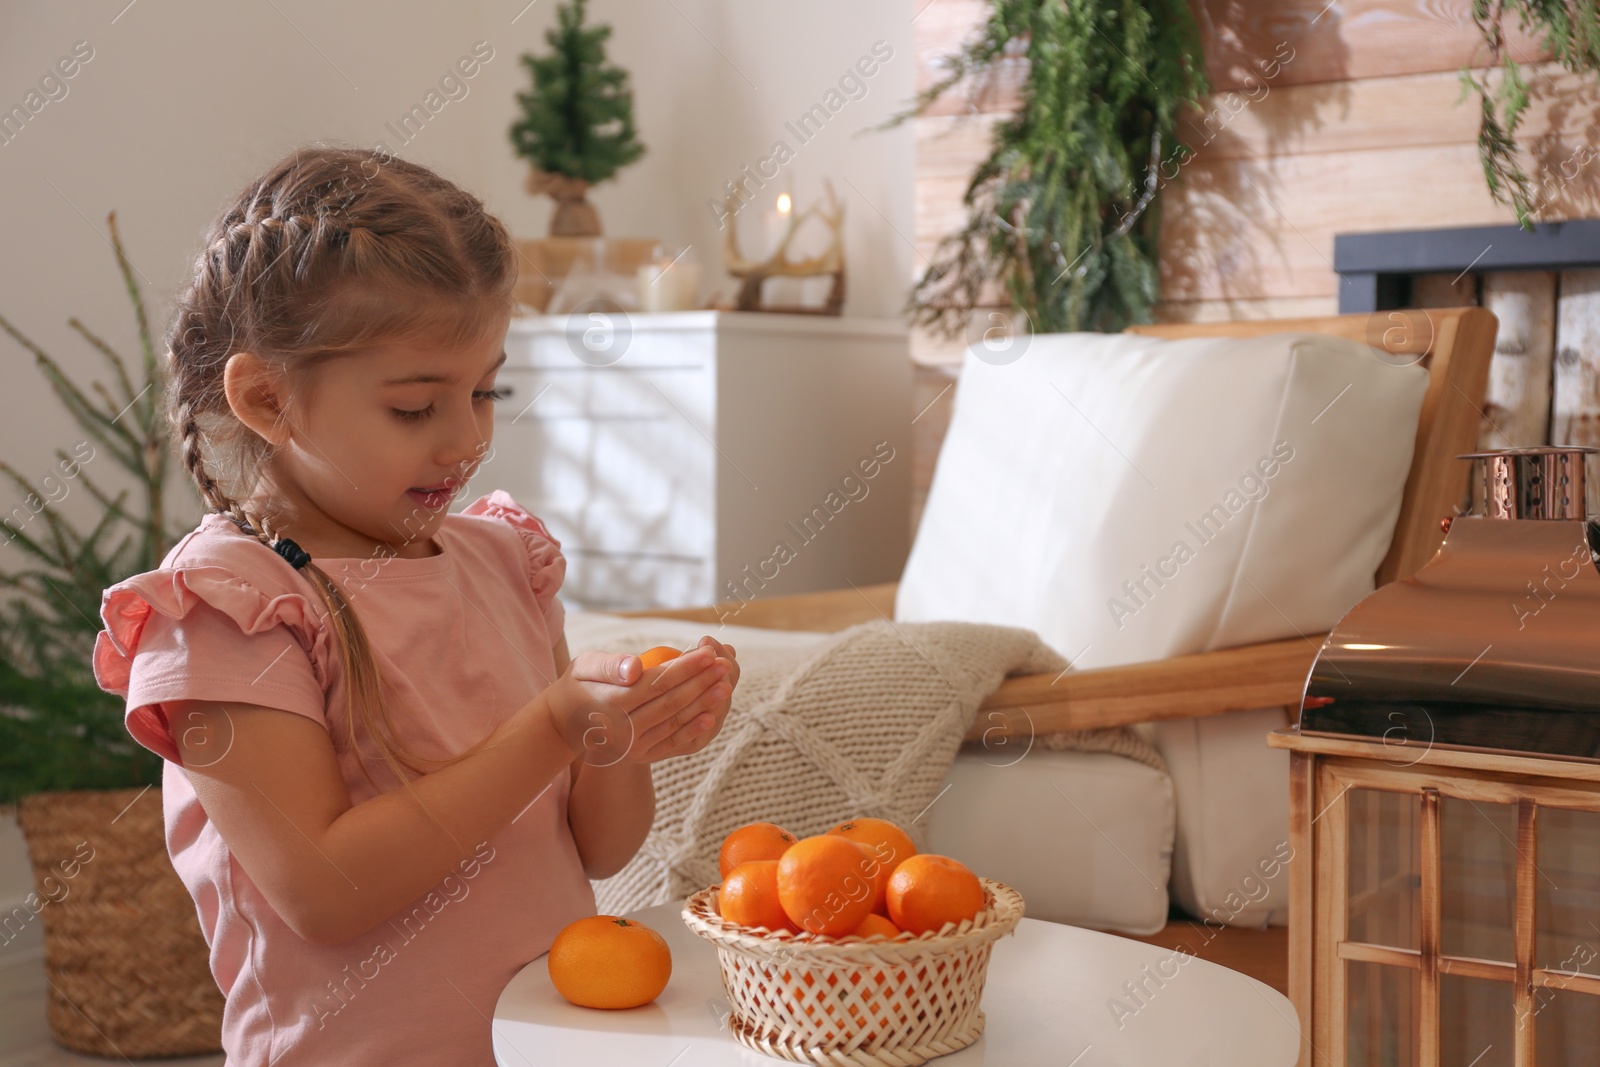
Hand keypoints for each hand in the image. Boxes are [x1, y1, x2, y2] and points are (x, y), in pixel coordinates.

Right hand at [546, 637, 737, 764]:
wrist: (565, 725)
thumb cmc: (579, 685)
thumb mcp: (584, 667)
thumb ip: (609, 665)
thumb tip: (636, 668)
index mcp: (610, 703)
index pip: (656, 683)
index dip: (685, 668)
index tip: (709, 653)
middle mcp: (622, 729)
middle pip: (670, 702)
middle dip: (701, 683)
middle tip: (726, 665)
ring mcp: (631, 746)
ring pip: (674, 722)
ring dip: (703, 704)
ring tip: (726, 686)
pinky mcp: (639, 755)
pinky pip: (670, 742)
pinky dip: (692, 730)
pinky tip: (712, 716)